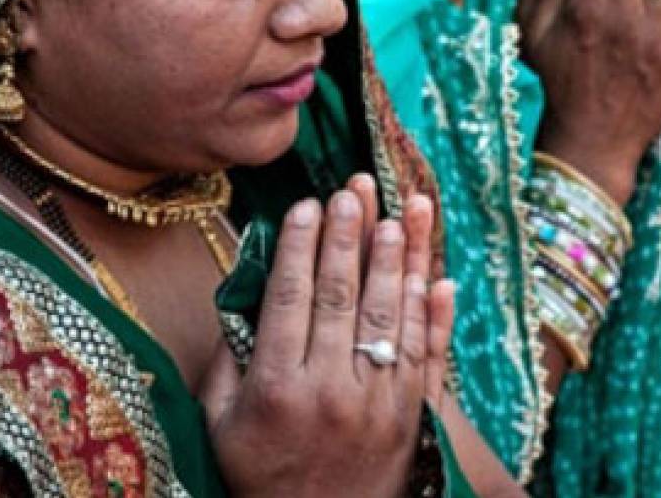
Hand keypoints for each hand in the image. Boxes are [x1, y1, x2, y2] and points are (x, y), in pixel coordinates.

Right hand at [202, 179, 453, 497]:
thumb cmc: (261, 478)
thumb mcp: (220, 427)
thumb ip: (227, 363)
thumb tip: (242, 299)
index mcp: (277, 388)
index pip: (291, 298)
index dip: (299, 247)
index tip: (306, 206)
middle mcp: (332, 390)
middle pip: (343, 296)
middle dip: (348, 237)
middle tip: (353, 191)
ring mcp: (379, 403)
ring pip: (391, 316)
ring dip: (397, 260)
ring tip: (399, 214)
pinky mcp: (413, 418)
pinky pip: (429, 356)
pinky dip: (436, 315)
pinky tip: (440, 277)